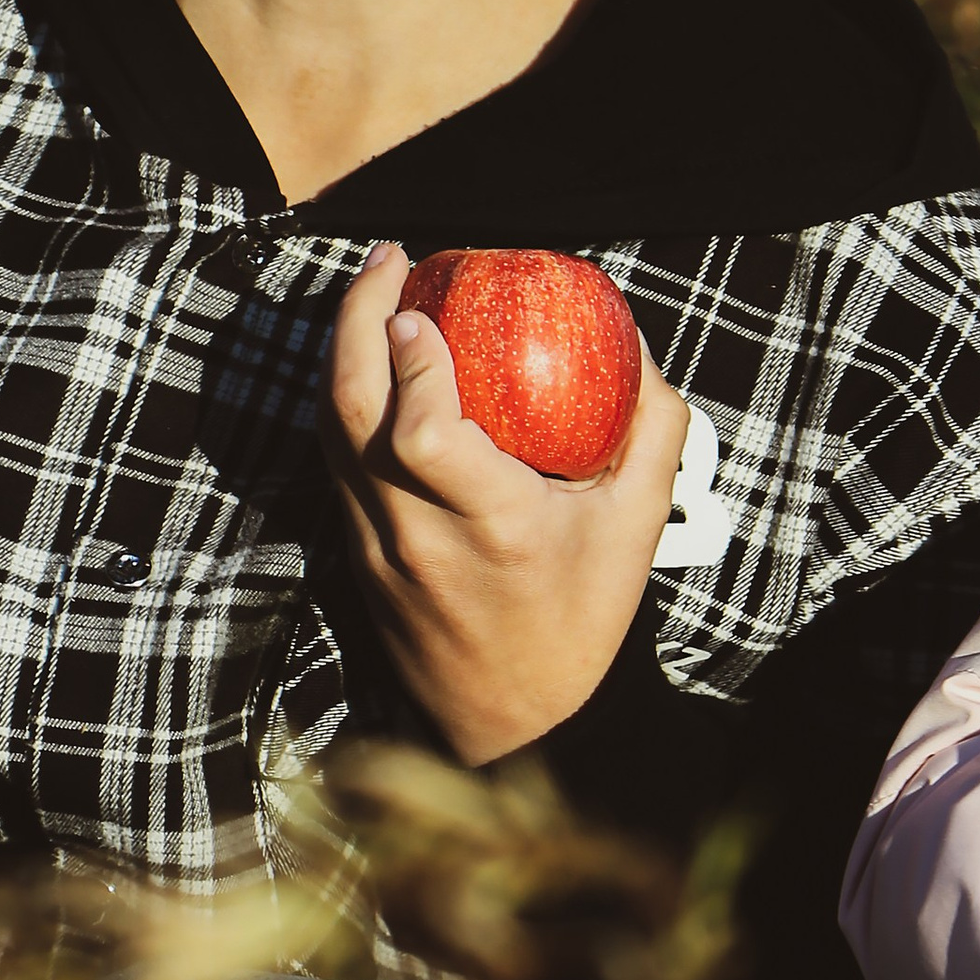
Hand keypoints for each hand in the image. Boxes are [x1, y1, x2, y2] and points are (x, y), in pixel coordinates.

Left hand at [328, 243, 689, 765]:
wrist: (509, 720)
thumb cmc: (582, 618)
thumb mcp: (638, 526)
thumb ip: (649, 429)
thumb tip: (636, 341)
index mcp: (493, 525)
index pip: (422, 432)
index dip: (412, 364)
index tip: (422, 310)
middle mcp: (418, 534)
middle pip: (352, 413)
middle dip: (355, 320)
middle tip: (390, 259)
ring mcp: (376, 545)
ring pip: (330, 431)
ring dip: (341, 348)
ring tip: (375, 288)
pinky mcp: (355, 552)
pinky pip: (335, 457)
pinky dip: (345, 394)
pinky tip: (370, 355)